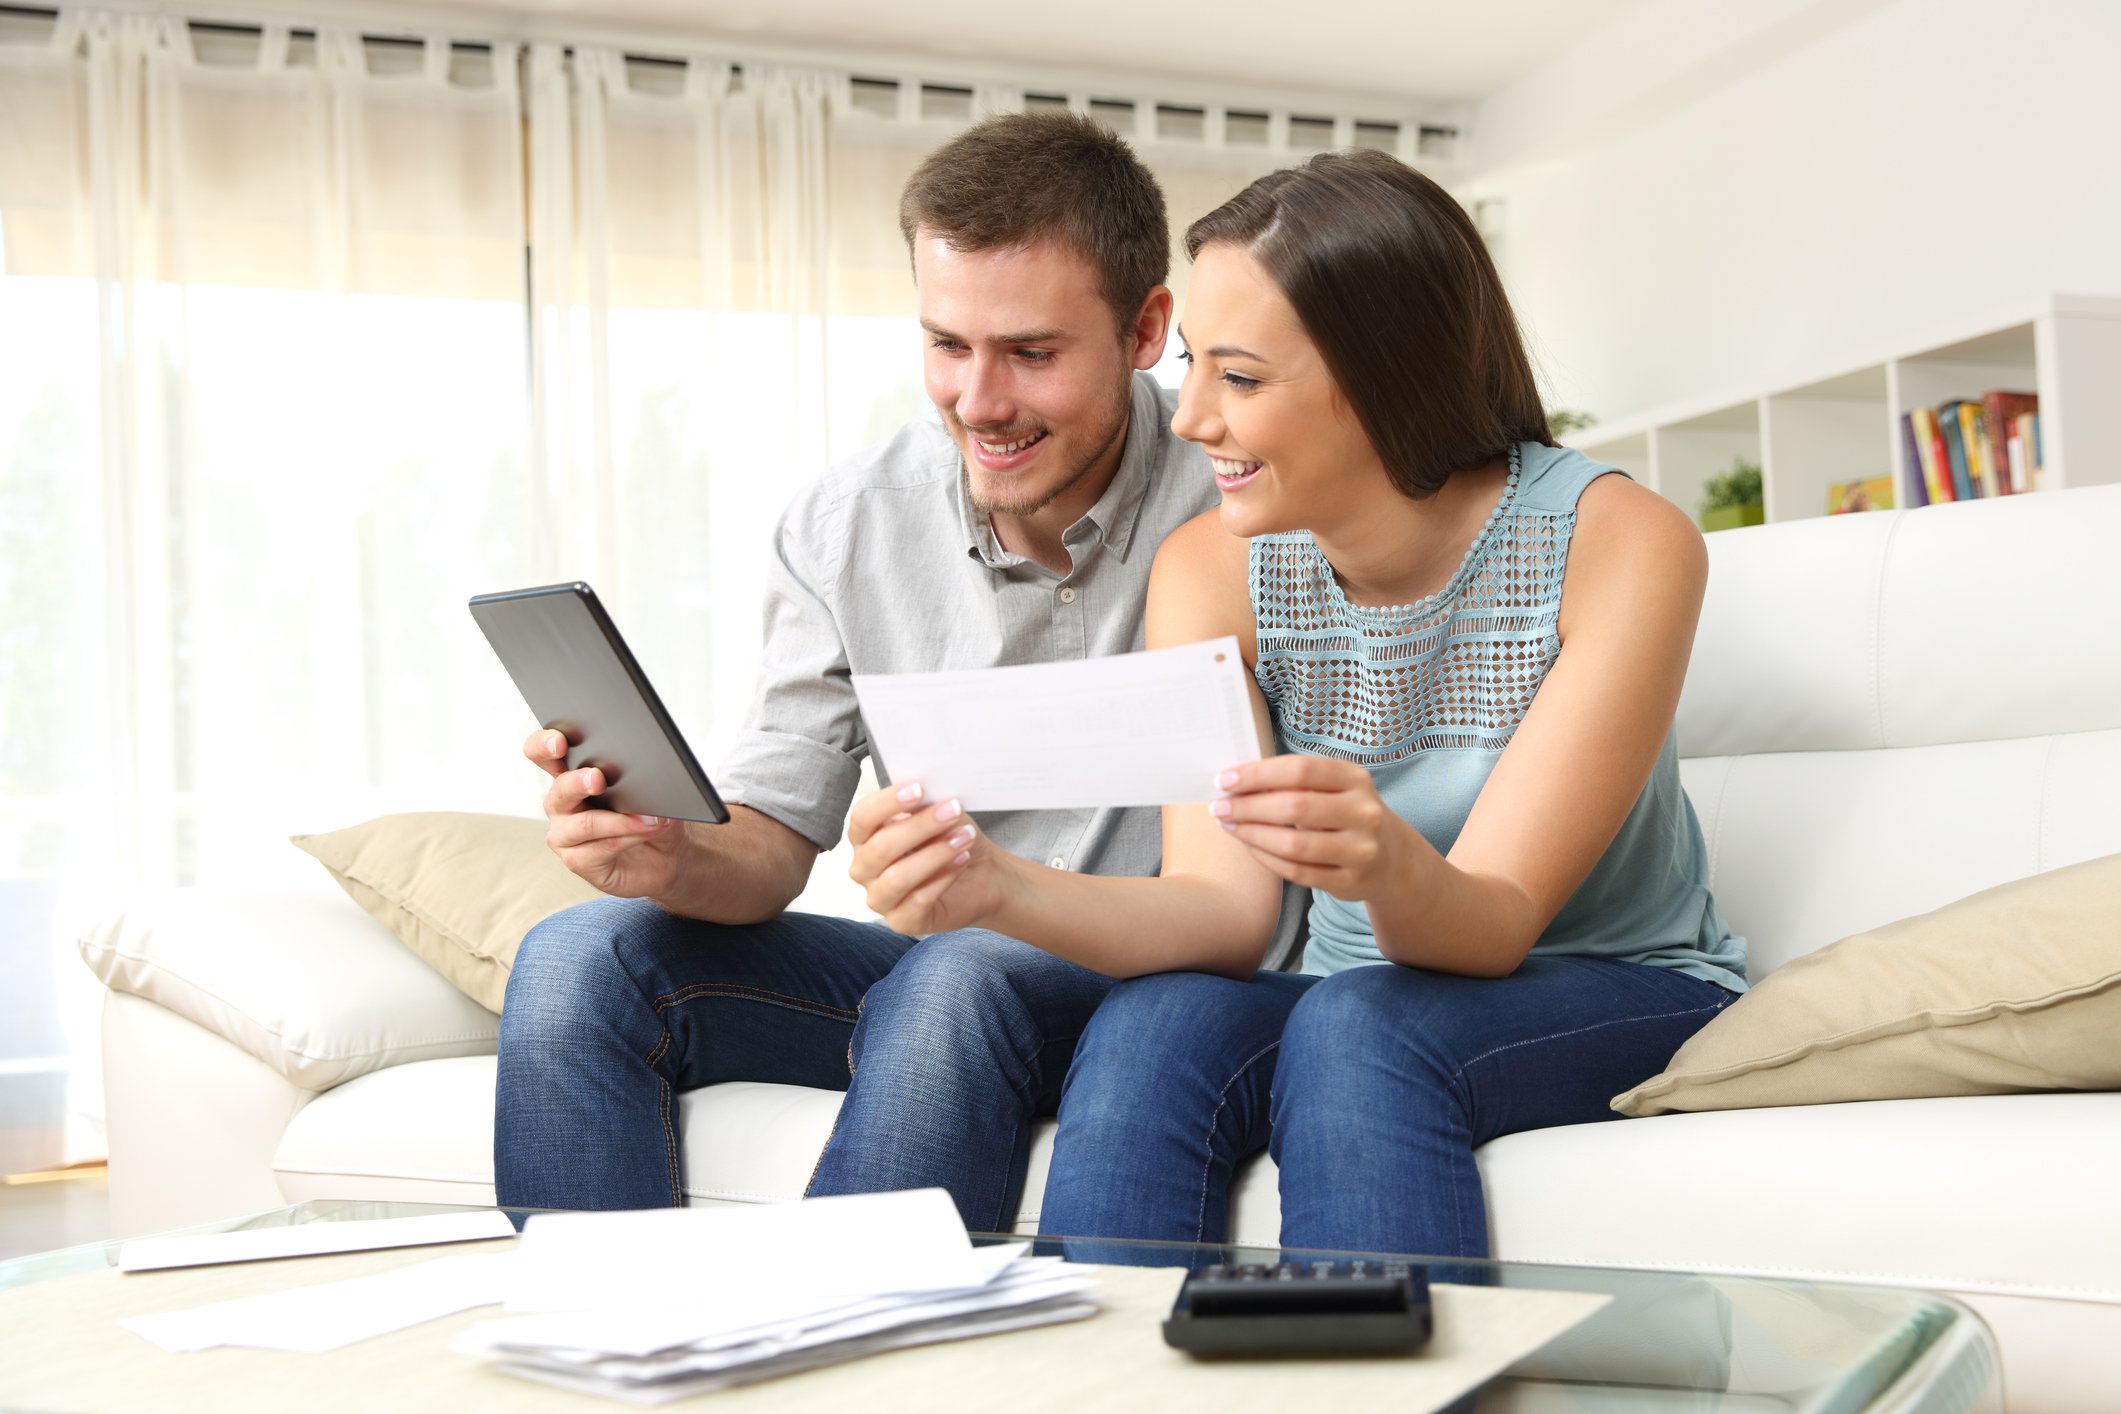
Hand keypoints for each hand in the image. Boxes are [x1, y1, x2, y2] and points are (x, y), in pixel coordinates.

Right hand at [525, 728, 686, 897]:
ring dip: (618, 821)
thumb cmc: (654, 815)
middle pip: (559, 789)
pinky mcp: (577, 861)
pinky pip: (597, 849)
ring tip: (648, 818)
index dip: (544, 745)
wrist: (670, 854)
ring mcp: (565, 835)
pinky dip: (627, 838)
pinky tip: (646, 832)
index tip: (559, 743)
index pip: (544, 753)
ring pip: (584, 824)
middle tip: (598, 779)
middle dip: (578, 782)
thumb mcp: (655, 790)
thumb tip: (649, 778)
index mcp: (571, 774)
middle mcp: (562, 804)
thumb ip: (644, 780)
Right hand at [846, 782, 1010, 935]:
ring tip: (964, 838)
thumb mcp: (937, 813)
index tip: (918, 788)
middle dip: (920, 826)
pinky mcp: (902, 921)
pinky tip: (962, 860)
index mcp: (865, 837)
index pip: (862, 817)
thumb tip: (923, 789)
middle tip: (952, 810)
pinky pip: (917, 900)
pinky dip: (943, 877)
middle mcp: (865, 868)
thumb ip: (923, 802)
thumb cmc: (950, 839)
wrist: (980, 875)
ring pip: (897, 877)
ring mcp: (880, 898)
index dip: (887, 802)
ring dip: (935, 854)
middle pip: (880, 847)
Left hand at [1210, 755, 1412, 899]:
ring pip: (1294, 845)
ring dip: (1252, 834)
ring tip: (1229, 826)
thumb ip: (1295, 782)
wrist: (1391, 859)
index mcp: (1355, 778)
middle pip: (1295, 807)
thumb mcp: (1334, 788)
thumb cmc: (1346, 814)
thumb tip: (1236, 781)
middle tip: (1219, 807)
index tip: (1224, 780)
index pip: (1300, 770)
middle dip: (1248, 807)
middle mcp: (1363, 812)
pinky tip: (1250, 846)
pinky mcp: (1350, 881)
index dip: (1258, 774)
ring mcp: (1360, 850)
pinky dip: (1266, 858)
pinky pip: (1298, 872)